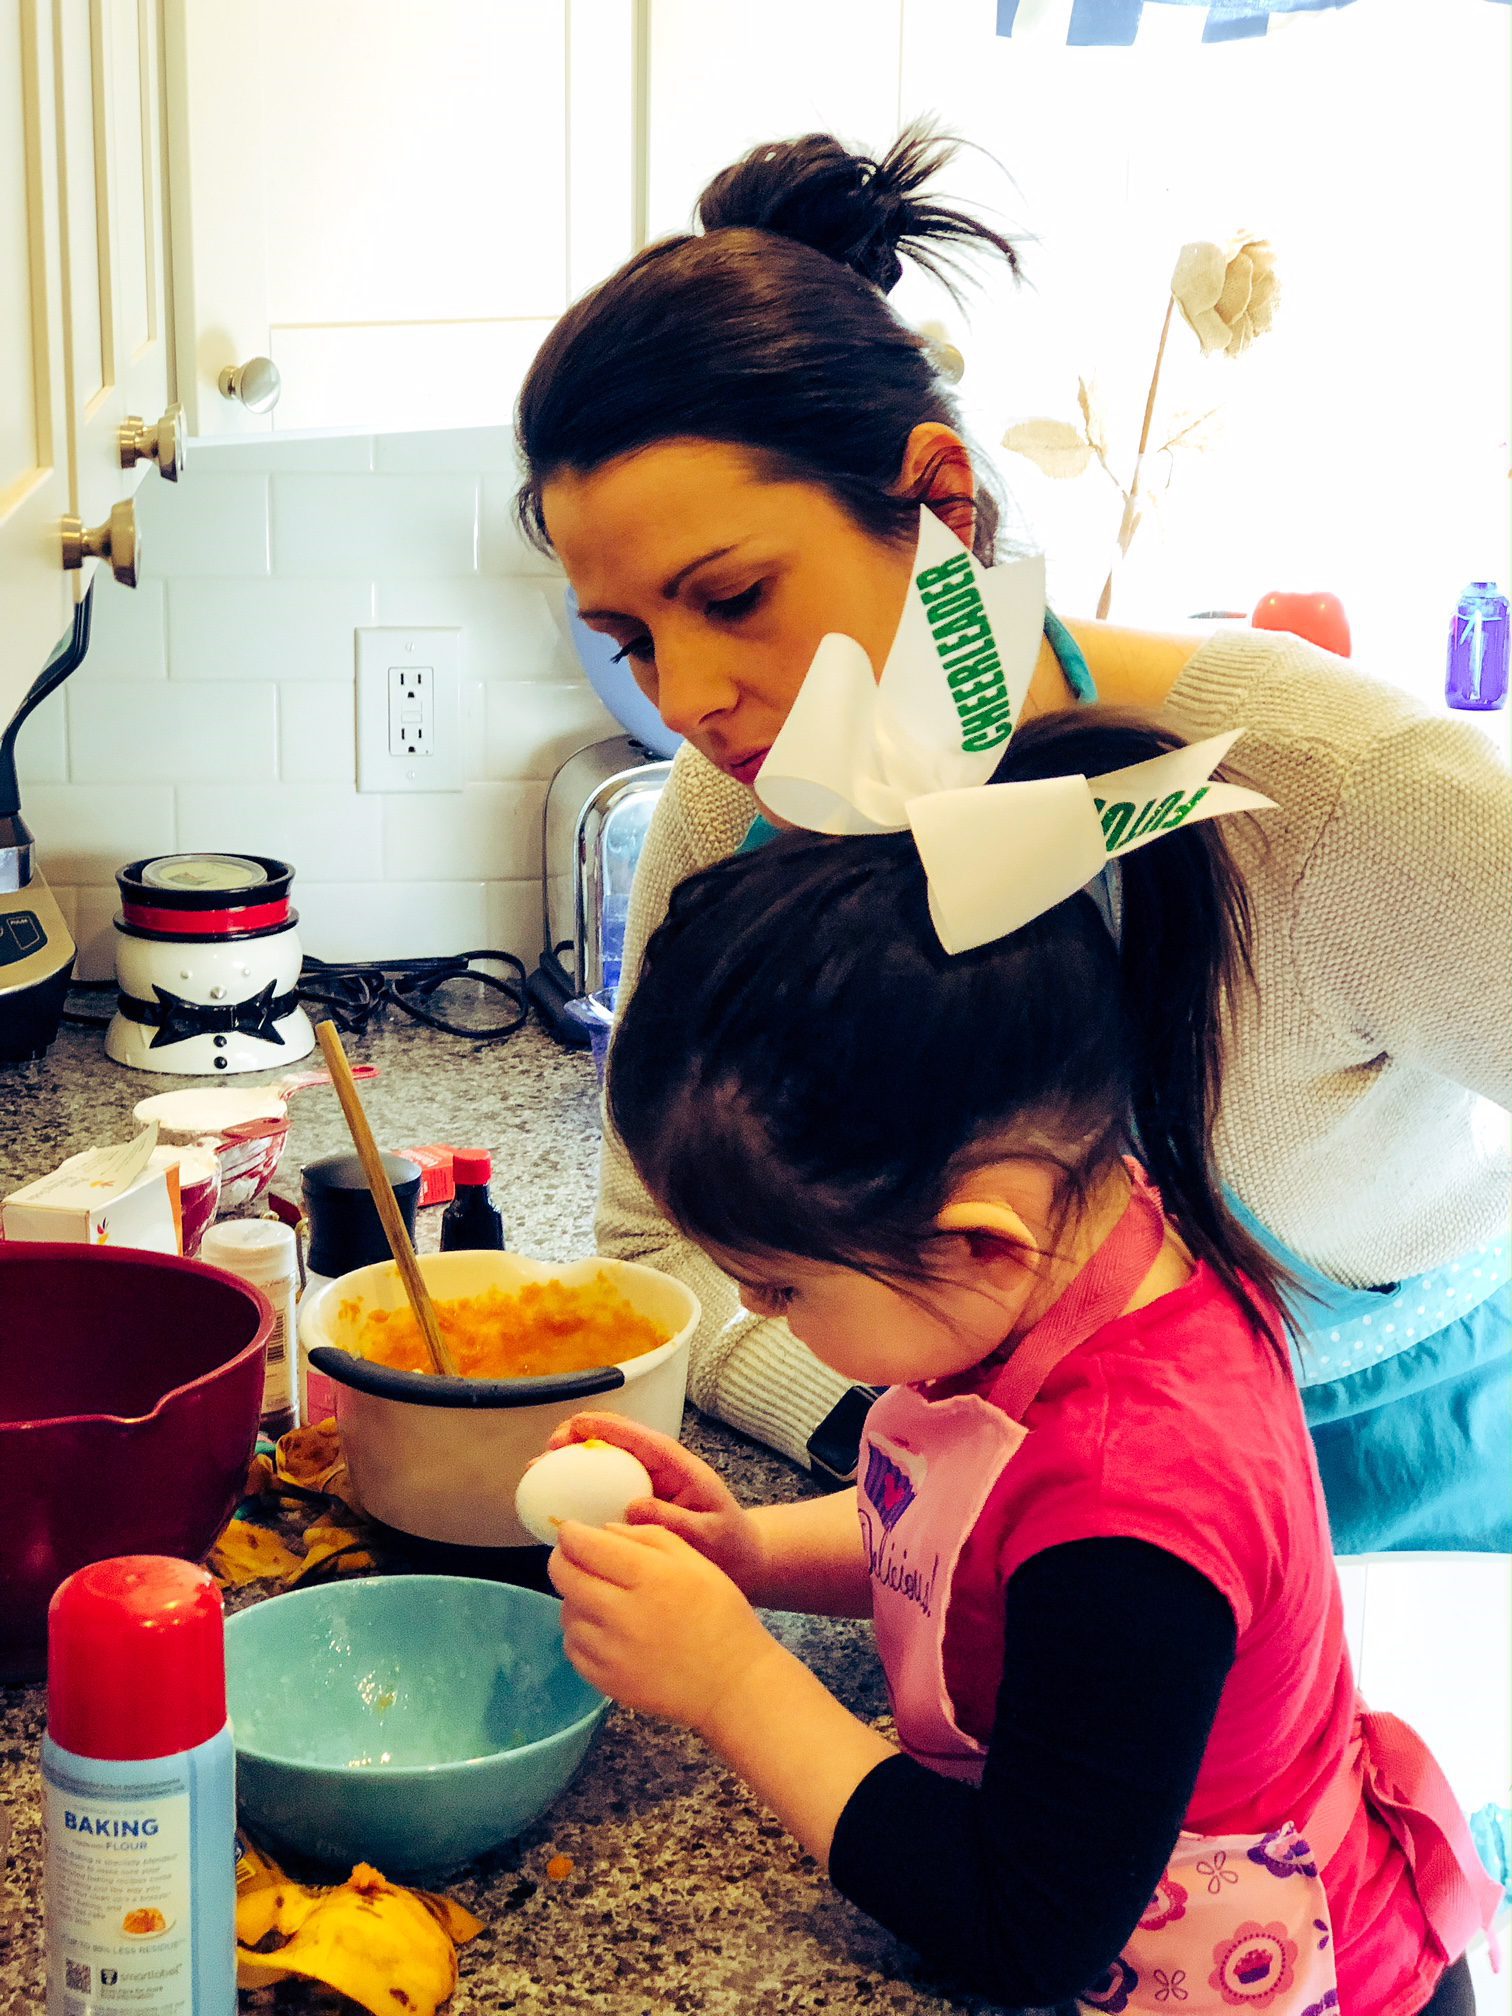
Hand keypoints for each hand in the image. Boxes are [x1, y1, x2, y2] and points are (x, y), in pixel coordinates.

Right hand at [542, 1412, 766, 1594]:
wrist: (740, 1561)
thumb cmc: (729, 1545)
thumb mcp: (709, 1534)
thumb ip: (675, 1520)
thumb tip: (632, 1507)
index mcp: (677, 1465)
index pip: (636, 1436)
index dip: (602, 1427)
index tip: (569, 1430)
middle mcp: (657, 1468)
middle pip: (612, 1441)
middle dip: (576, 1439)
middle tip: (547, 1454)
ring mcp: (644, 1484)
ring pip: (602, 1463)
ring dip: (570, 1462)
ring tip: (538, 1472)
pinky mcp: (636, 1503)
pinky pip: (602, 1489)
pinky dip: (577, 1489)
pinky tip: (552, 1502)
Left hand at [548, 1520, 780, 1730]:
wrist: (732, 1682)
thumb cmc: (719, 1613)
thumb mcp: (694, 1561)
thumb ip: (647, 1537)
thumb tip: (603, 1531)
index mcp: (650, 1577)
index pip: (586, 1547)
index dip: (571, 1533)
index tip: (571, 1530)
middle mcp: (623, 1614)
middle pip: (565, 1577)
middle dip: (563, 1559)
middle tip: (574, 1557)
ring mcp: (611, 1652)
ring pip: (566, 1612)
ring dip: (574, 1598)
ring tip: (598, 1596)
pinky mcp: (606, 1681)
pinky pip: (573, 1647)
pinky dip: (580, 1633)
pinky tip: (603, 1628)